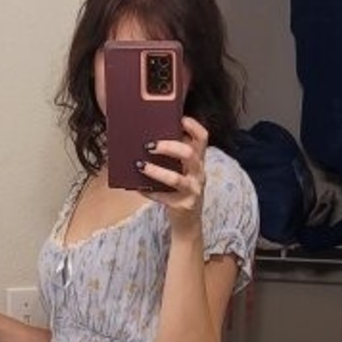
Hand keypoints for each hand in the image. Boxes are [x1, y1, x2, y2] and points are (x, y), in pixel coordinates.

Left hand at [138, 115, 206, 237]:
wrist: (188, 222)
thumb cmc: (179, 191)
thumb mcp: (182, 171)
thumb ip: (173, 157)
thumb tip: (148, 140)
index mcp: (199, 161)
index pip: (203, 138)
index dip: (193, 126)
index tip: (179, 118)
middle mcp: (199, 174)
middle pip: (190, 154)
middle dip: (169, 146)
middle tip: (150, 145)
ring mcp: (193, 191)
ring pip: (176, 179)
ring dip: (156, 171)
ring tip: (140, 165)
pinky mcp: (184, 206)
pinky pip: (165, 198)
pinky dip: (150, 192)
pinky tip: (138, 187)